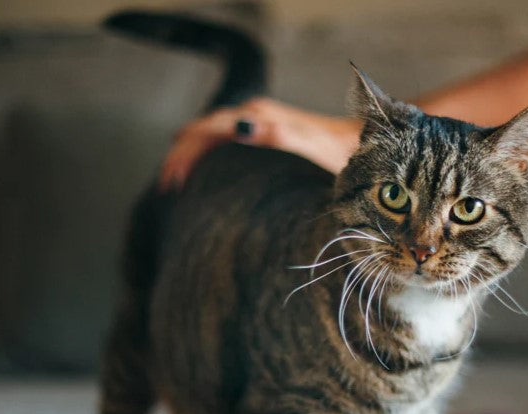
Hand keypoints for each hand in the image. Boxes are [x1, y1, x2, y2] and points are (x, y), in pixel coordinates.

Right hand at [159, 97, 361, 190]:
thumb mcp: (310, 146)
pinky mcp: (265, 132)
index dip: (185, 155)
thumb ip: (278, 134)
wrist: (361, 143)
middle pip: (203, 130)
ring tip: (174, 177)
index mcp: (257, 118)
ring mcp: (259, 122)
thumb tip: (241, 127)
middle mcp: (254, 115)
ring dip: (190, 152)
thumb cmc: (339, 150)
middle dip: (181, 155)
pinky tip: (203, 166)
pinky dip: (207, 151)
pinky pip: (225, 138)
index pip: (206, 131)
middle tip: (166, 185)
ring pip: (211, 133)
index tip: (172, 182)